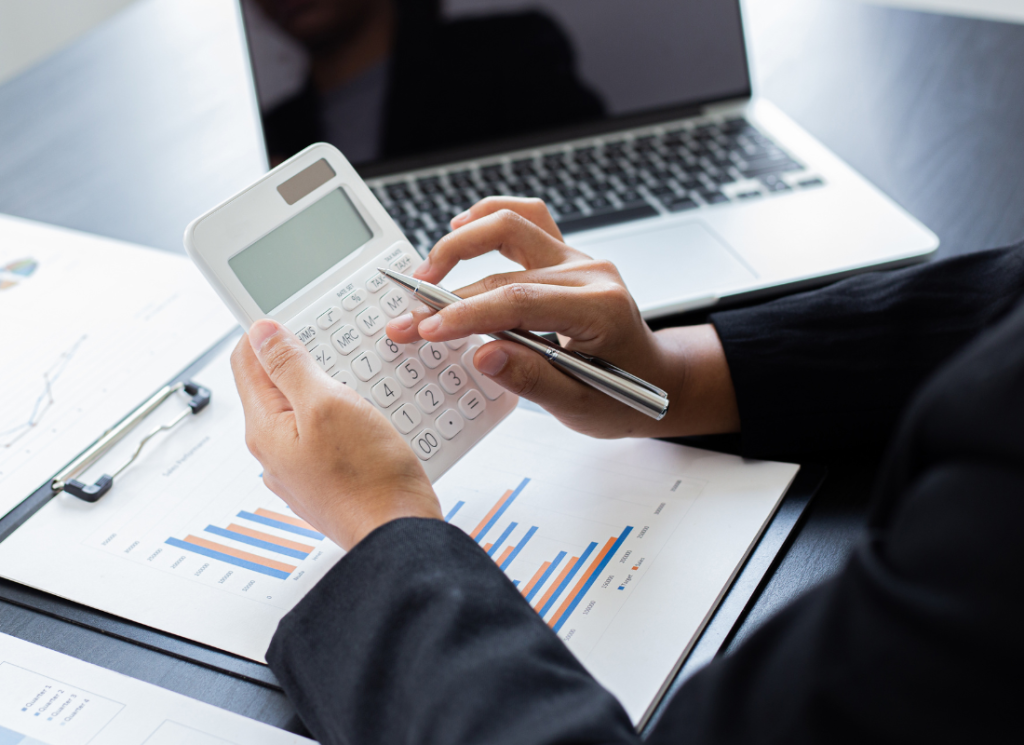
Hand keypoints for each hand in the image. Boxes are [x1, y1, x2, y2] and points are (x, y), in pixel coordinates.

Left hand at [230, 320, 441, 550]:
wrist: (399, 533)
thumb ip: (291, 366)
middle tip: (336, 346)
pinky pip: (327, 435)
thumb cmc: (369, 477)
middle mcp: (274, 451)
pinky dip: (345, 417)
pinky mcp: (327, 480)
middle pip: (276, 385)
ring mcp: (300, 469)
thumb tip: (262, 333)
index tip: (294, 315)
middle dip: (304, 359)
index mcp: (265, 429)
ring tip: (358, 382)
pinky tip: (370, 418)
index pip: (246, 361)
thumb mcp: (328, 404)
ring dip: (328, 388)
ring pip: (305, 410)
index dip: (267, 331)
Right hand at [386, 197, 739, 438]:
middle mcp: (589, 273)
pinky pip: (527, 218)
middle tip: (409, 321)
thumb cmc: (622, 395)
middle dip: (447, 295)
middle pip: (505, 268)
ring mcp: (578, 258)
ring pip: (512, 224)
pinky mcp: (565, 256)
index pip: (519, 302)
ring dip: (462, 242)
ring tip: (425, 272)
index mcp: (599, 309)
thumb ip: (531, 380)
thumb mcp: (579, 406)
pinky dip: (490, 217)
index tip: (427, 330)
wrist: (656, 379)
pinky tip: (459, 227)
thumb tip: (482, 354)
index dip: (466, 315)